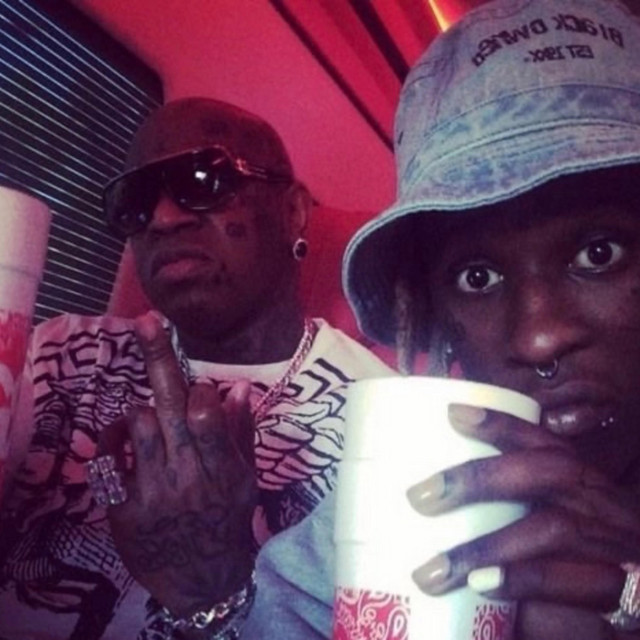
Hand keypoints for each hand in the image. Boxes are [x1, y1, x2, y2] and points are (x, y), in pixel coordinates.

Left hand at [97, 313, 256, 618]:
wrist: (202, 580)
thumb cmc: (229, 521)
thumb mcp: (246, 479)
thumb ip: (240, 432)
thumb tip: (237, 386)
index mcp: (223, 470)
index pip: (207, 416)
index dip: (200, 390)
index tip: (200, 386)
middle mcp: (187, 477)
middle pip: (169, 407)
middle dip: (160, 358)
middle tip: (148, 322)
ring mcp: (152, 492)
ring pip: (138, 423)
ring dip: (144, 409)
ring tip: (152, 415)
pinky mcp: (123, 507)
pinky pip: (110, 457)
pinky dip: (115, 437)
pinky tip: (125, 435)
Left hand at [407, 404, 639, 639]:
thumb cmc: (598, 563)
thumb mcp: (569, 525)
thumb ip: (524, 511)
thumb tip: (451, 502)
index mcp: (592, 488)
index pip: (548, 444)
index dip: (502, 424)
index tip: (452, 413)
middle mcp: (609, 509)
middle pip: (548, 474)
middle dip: (479, 479)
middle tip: (418, 496)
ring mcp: (621, 551)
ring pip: (555, 530)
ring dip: (491, 546)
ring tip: (433, 570)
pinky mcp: (627, 601)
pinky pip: (576, 593)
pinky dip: (527, 592)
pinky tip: (488, 595)